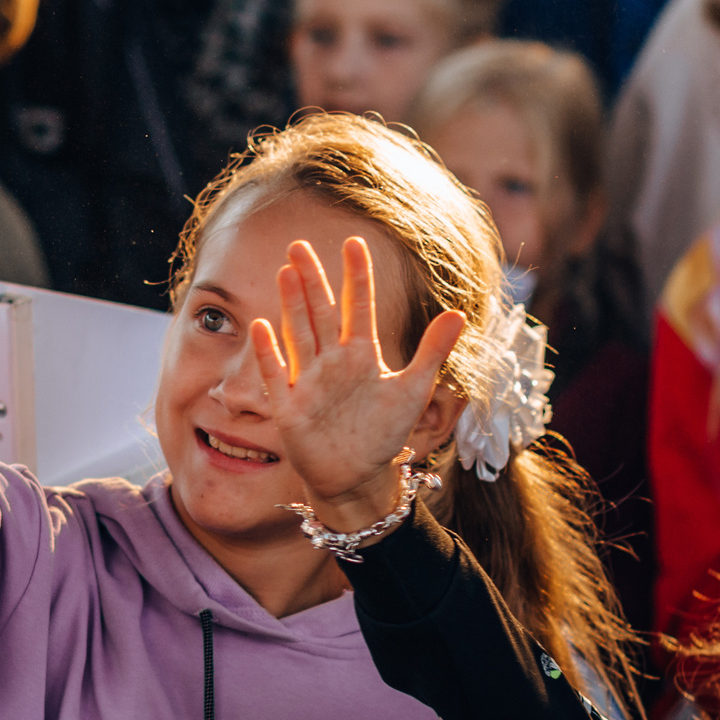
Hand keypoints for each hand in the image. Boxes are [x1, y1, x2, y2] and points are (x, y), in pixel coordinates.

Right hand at [248, 237, 464, 527]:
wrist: (357, 476)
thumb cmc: (383, 432)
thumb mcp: (414, 390)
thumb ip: (432, 351)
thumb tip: (458, 313)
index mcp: (362, 354)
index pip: (359, 307)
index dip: (357, 277)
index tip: (355, 243)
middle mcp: (332, 361)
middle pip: (321, 313)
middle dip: (312, 279)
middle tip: (300, 245)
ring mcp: (308, 381)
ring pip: (299, 335)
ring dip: (292, 305)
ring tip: (287, 272)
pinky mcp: (289, 407)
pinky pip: (276, 375)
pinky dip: (269, 354)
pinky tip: (262, 327)